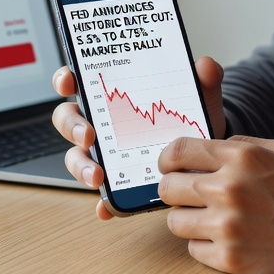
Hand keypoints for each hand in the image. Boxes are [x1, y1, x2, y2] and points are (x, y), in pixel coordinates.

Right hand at [51, 56, 227, 219]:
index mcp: (114, 95)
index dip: (66, 79)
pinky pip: (101, 194)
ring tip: (98, 176)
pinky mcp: (117, 182)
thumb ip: (204, 78)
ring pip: (77, 157)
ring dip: (81, 166)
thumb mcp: (198, 96)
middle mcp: (102, 123)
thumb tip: (206, 65)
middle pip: (69, 120)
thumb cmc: (189, 117)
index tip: (70, 82)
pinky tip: (107, 208)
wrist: (205, 153)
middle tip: (88, 136)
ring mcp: (105, 154)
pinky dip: (102, 202)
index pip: (79, 80)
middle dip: (73, 127)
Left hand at [157, 135, 273, 273]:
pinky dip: (206, 246)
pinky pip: (193, 249)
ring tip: (212, 222)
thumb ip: (245, 144)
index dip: (168, 159)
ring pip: (174, 221)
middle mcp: (229, 188)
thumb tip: (212, 145)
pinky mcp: (229, 258)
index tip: (170, 167)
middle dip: (176, 192)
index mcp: (243, 157)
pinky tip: (228, 241)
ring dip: (189, 221)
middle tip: (191, 198)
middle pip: (168, 187)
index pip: (178, 150)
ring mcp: (227, 225)